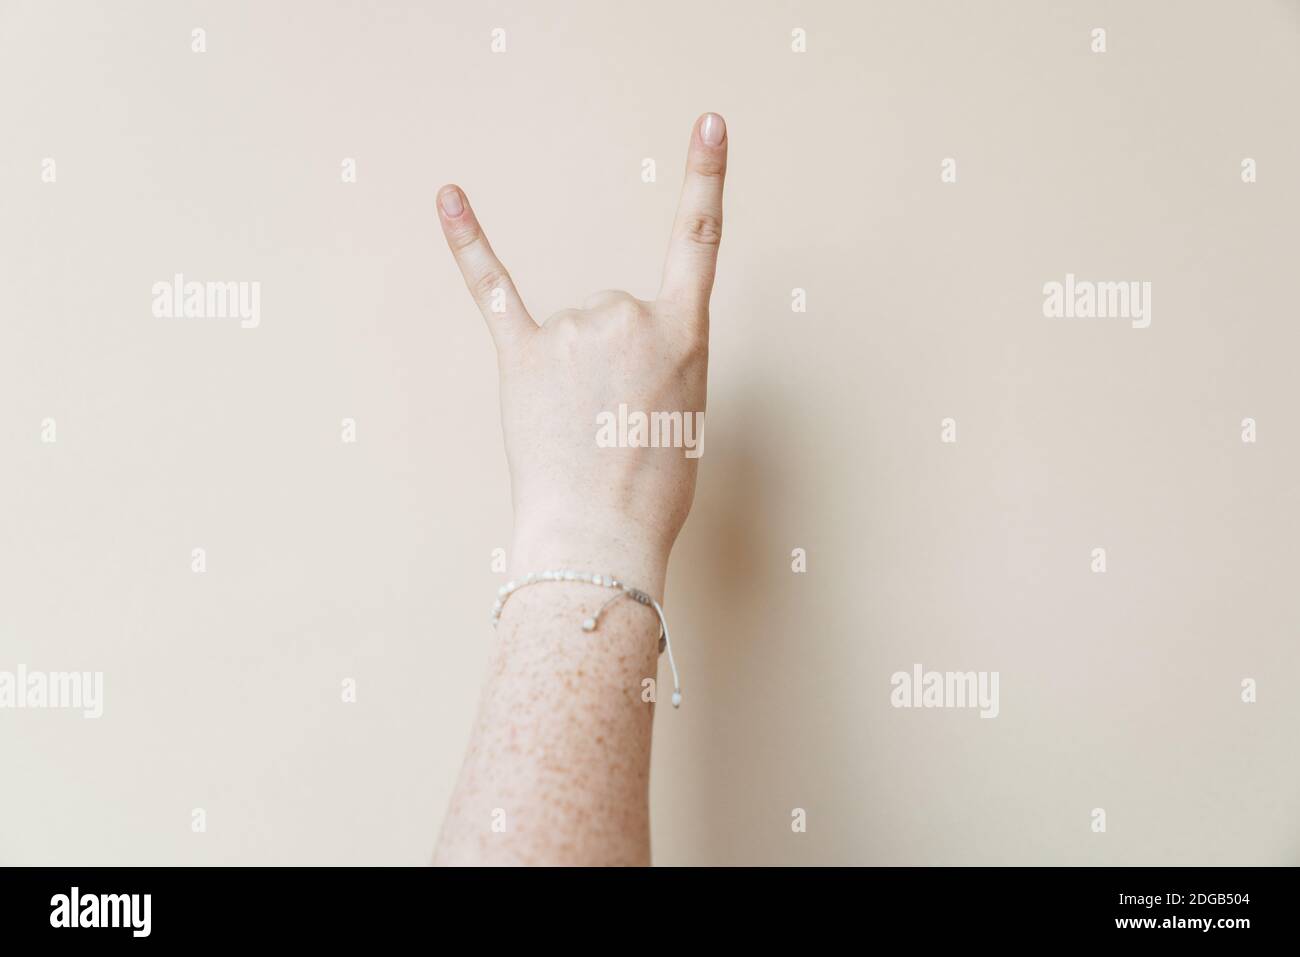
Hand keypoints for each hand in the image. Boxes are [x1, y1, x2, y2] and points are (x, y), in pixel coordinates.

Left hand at [437, 113, 727, 592]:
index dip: (707, 178)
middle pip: (616, 312)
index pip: (700, 240)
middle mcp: (630, 316)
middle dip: (613, 364)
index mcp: (684, 334)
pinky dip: (468, 244)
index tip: (710, 125)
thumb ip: (660, 365)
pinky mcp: (521, 356)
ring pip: (572, 329)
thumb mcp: (685, 418)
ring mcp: (573, 333)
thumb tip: (615, 360)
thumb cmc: (649, 492)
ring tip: (580, 430)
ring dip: (573, 375)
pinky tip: (448, 199)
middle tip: (614, 424)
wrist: (600, 538)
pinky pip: (493, 290)